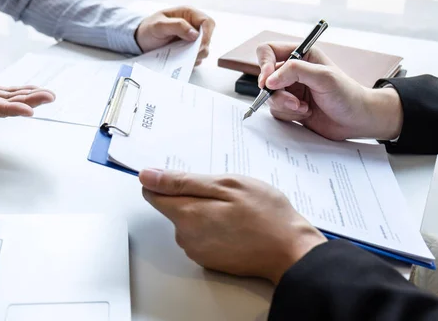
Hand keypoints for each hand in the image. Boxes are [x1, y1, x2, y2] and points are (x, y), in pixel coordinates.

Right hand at [0, 48, 54, 117]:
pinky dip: (19, 91)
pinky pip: (3, 93)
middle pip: (3, 106)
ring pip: (6, 100)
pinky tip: (32, 89)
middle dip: (28, 102)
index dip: (9, 110)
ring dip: (28, 97)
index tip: (29, 111)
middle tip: (49, 96)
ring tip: (49, 94)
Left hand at [136, 6, 215, 65]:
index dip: (207, 34)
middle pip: (208, 37)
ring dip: (195, 56)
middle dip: (201, 48)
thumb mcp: (159, 25)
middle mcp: (193, 26)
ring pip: (204, 49)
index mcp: (189, 14)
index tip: (200, 46)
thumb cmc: (148, 29)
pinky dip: (190, 62)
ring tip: (180, 57)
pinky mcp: (188, 51)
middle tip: (189, 55)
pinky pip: (196, 58)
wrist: (140, 40)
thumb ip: (177, 26)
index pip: (208, 22)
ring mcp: (192, 39)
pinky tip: (179, 60)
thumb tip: (195, 34)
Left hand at [140, 169, 325, 283]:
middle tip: (224, 192)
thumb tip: (147, 176)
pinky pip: (201, 236)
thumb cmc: (265, 214)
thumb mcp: (226, 185)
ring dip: (205, 211)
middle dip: (193, 196)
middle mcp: (185, 237)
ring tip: (235, 209)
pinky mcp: (209, 261)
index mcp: (186, 214)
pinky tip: (236, 225)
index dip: (166, 181)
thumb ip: (182, 181)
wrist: (291, 252)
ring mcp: (197, 251)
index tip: (187, 177)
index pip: (153, 193)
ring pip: (189, 221)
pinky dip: (214, 227)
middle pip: (173, 207)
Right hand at [256, 43, 402, 140]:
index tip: (268, 82)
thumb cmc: (347, 95)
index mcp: (301, 55)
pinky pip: (276, 110)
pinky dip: (289, 114)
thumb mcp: (324, 77)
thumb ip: (295, 72)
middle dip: (277, 93)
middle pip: (266, 78)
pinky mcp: (290, 106)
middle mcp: (293, 71)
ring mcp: (291, 89)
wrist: (357, 120)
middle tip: (294, 102)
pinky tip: (306, 113)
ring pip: (270, 96)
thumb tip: (269, 80)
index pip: (268, 51)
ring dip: (285, 105)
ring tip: (305, 108)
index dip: (264, 65)